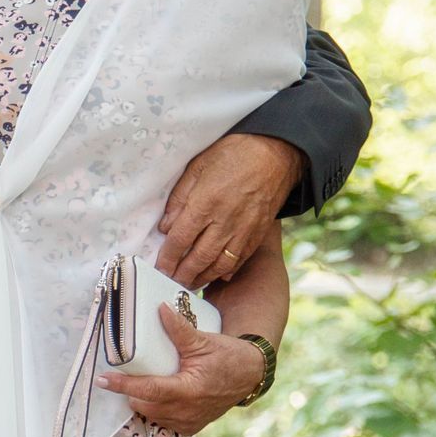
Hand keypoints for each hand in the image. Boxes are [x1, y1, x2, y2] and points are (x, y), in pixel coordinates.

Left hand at [97, 304, 266, 434]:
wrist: (249, 376)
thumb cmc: (228, 357)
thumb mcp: (204, 340)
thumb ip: (179, 329)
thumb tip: (160, 309)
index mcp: (189, 390)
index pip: (147, 390)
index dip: (123, 385)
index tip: (103, 380)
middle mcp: (186, 411)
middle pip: (143, 405)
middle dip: (132, 391)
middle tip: (127, 373)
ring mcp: (188, 422)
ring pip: (150, 415)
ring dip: (144, 400)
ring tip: (145, 381)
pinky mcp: (190, 427)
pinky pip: (163, 420)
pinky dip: (157, 408)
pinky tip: (160, 394)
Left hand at [153, 133, 304, 287]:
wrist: (276, 152)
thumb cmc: (234, 153)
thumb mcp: (198, 166)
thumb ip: (180, 197)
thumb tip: (166, 225)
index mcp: (206, 203)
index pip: (180, 239)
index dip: (167, 258)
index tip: (159, 268)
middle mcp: (224, 221)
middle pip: (198, 258)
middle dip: (182, 275)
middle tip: (171, 283)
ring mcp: (243, 230)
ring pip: (219, 264)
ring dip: (203, 277)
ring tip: (190, 284)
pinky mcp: (258, 233)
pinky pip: (240, 258)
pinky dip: (227, 270)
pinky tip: (217, 275)